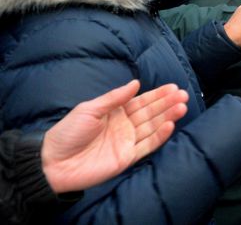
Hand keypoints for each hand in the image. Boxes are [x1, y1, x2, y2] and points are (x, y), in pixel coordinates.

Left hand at [42, 80, 188, 193]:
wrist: (53, 162)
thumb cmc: (68, 133)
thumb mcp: (90, 109)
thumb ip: (115, 98)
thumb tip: (136, 83)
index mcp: (116, 112)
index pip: (141, 101)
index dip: (157, 95)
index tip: (173, 87)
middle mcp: (125, 126)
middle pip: (151, 113)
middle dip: (167, 104)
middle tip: (183, 95)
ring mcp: (127, 142)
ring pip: (153, 127)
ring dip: (168, 117)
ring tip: (182, 107)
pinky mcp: (127, 158)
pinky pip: (147, 146)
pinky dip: (159, 136)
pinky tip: (170, 125)